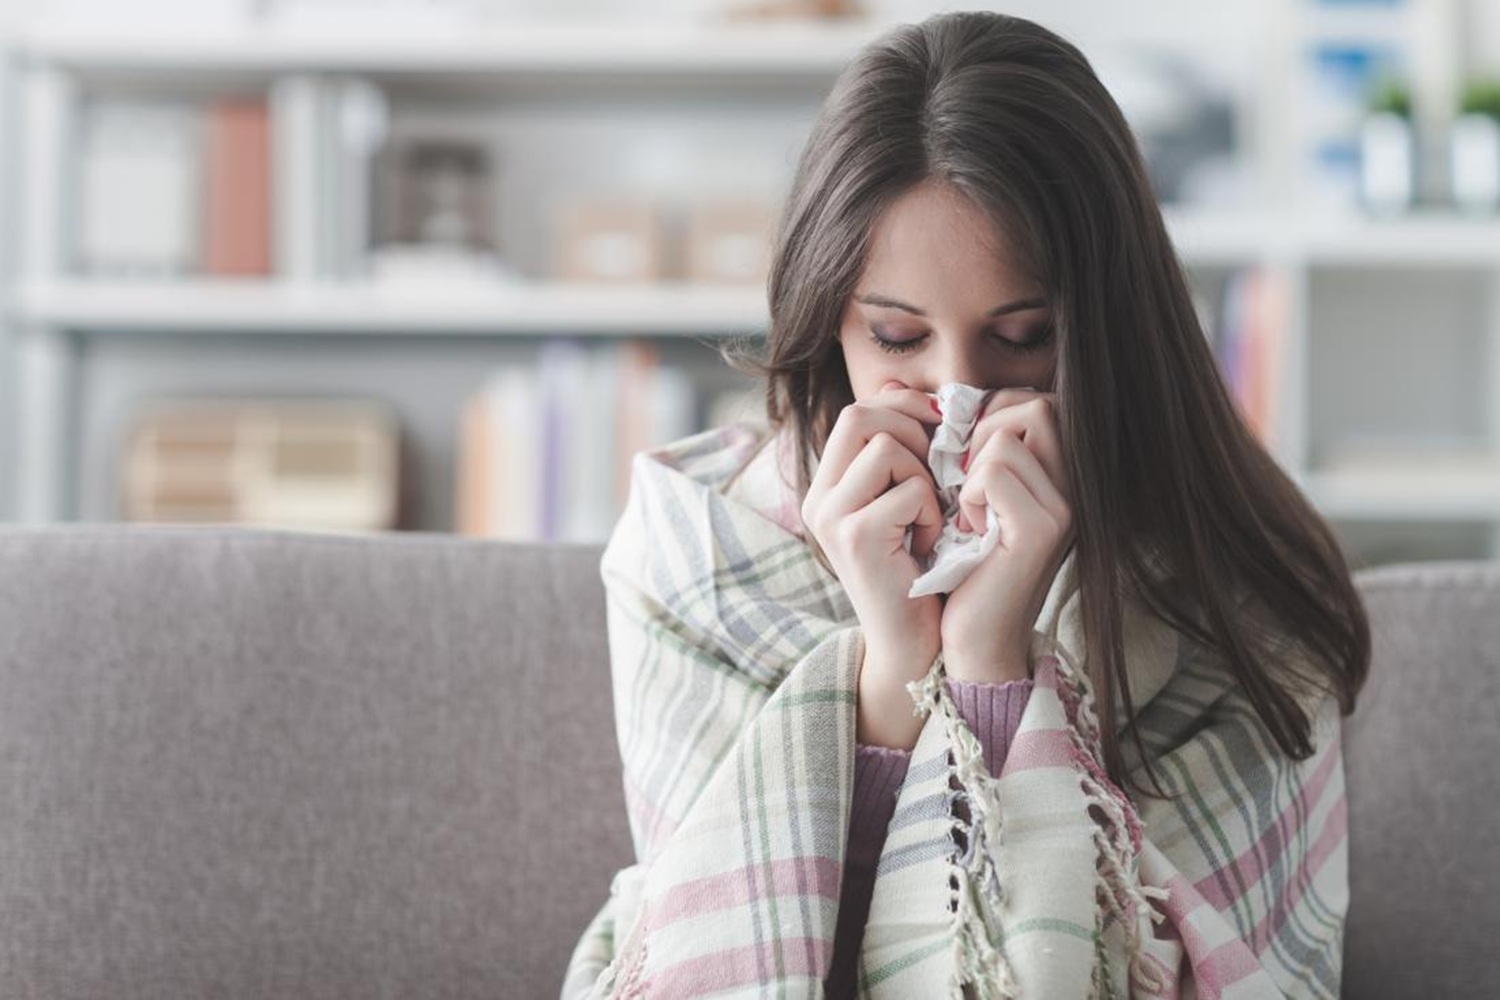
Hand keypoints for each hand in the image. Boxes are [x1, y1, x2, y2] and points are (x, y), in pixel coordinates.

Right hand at [800, 379, 943, 747]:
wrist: (914, 644)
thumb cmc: (920, 571)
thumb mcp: (905, 502)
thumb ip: (900, 452)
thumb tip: (902, 386)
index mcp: (828, 485)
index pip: (858, 409)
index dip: (904, 407)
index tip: (939, 430)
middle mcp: (819, 497)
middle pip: (863, 414)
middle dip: (914, 432)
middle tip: (937, 472)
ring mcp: (831, 516)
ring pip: (888, 447)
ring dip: (925, 477)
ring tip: (928, 517)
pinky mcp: (854, 537)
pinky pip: (909, 489)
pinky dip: (932, 512)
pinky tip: (928, 544)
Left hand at [940, 389, 1074, 683]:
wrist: (973, 637)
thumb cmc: (964, 565)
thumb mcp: (971, 496)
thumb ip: (973, 447)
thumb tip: (931, 396)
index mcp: (1062, 476)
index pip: (1037, 402)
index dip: (992, 415)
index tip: (967, 461)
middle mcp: (1075, 488)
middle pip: (1034, 406)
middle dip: (983, 432)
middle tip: (965, 480)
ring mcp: (1065, 508)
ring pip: (1007, 438)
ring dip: (972, 471)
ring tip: (971, 513)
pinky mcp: (1042, 530)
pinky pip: (993, 472)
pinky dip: (969, 496)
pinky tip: (971, 531)